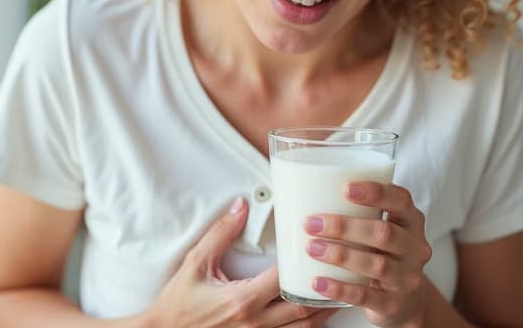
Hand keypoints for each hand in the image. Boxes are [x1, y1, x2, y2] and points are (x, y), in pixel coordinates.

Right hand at [143, 197, 338, 327]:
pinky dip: (307, 327)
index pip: (285, 280)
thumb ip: (220, 234)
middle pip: (304, 308)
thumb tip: (241, 207)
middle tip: (343, 269)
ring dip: (323, 312)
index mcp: (242, 301)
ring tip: (340, 292)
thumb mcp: (196, 263)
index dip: (305, 264)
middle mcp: (255, 324)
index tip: (316, 246)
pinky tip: (315, 314)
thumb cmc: (178, 302)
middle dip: (326, 290)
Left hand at [302, 182, 432, 327]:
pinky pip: (366, 296)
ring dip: (340, 255)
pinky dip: (340, 288)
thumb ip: (358, 213)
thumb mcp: (379, 230)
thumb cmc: (383, 254)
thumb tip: (306, 196)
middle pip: (385, 233)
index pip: (401, 200)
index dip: (376, 192)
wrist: (404, 302)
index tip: (345, 189)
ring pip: (377, 265)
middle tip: (311, 224)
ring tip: (311, 248)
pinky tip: (318, 282)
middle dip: (345, 227)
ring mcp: (407, 278)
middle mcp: (415, 249)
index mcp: (411, 222)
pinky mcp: (394, 304)